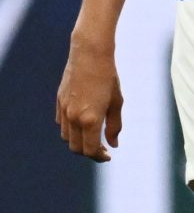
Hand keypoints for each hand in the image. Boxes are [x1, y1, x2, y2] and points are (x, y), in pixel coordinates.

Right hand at [56, 33, 122, 159]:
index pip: (90, 150)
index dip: (99, 157)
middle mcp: (73, 118)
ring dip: (78, 142)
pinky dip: (71, 130)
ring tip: (93, 137)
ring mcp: (64, 110)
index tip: (108, 155)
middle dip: (89, 152)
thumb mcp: (117, 102)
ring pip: (66, 138)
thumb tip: (112, 145)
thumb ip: (114, 126)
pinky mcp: (59, 103)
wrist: (89, 56)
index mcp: (90, 119)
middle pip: (76, 148)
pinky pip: (61, 124)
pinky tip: (83, 124)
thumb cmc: (108, 78)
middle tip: (102, 149)